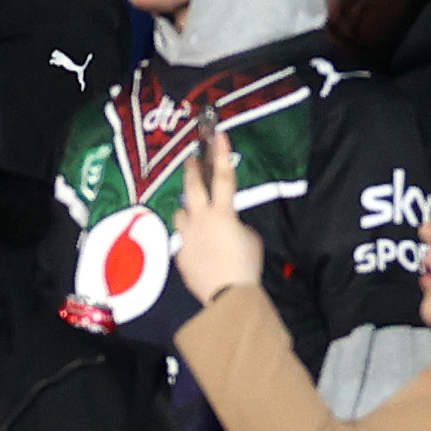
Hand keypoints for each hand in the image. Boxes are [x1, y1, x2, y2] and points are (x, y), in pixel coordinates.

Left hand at [169, 126, 262, 299]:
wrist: (227, 295)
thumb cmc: (246, 265)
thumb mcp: (251, 239)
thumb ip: (237, 225)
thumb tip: (228, 225)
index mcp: (222, 213)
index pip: (223, 177)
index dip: (221, 154)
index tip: (218, 135)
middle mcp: (200, 220)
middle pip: (192, 187)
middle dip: (192, 171)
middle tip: (191, 160)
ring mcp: (186, 237)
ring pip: (180, 214)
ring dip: (187, 212)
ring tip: (194, 217)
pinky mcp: (180, 254)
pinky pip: (183, 241)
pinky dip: (191, 242)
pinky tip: (200, 252)